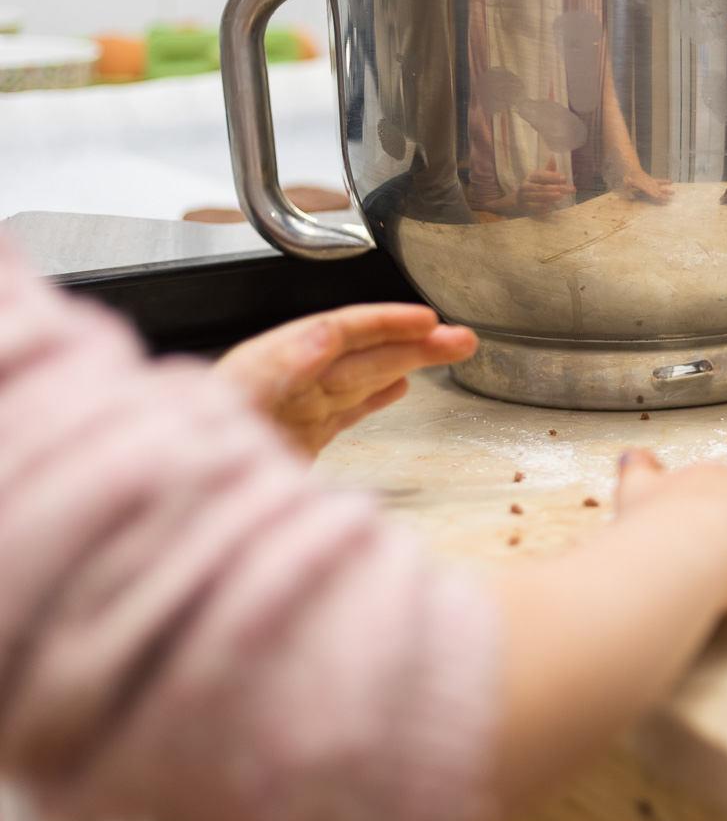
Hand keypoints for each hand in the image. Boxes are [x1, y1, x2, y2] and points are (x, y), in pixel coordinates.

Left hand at [214, 304, 476, 454]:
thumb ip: (282, 367)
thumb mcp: (236, 402)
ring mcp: (295, 412)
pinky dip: (375, 396)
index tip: (426, 320)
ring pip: (361, 379)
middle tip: (463, 338)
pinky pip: (346, 410)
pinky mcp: (299, 441)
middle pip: (359, 355)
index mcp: (272, 368)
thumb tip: (327, 335)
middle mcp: (287, 385)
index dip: (385, 323)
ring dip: (405, 364)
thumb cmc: (193, 452)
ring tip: (447, 352)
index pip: (339, 333)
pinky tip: (399, 389)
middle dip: (412, 343)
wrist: (170, 501)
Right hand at [516, 156, 575, 213]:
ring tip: (560, 196)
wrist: (519, 199)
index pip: (541, 175)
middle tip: (570, 189)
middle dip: (557, 188)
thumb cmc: (535, 186)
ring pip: (537, 195)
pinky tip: (548, 206)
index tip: (564, 179)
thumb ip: (549, 170)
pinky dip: (539, 206)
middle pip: (542, 186)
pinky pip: (532, 206)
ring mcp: (525, 196)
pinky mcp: (525, 206)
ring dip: (549, 196)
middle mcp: (527, 185)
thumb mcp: (541, 177)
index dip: (552, 177)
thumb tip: (553, 156)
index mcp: (532, 176)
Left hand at [616, 164, 672, 203]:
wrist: (632, 170)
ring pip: (660, 187)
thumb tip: (628, 189)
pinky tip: (671, 182)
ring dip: (667, 190)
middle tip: (668, 200)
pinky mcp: (652, 180)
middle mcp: (649, 185)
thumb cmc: (629, 178)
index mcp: (643, 186)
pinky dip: (666, 181)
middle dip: (663, 196)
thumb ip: (628, 187)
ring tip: (674, 192)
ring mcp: (652, 182)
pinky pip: (660, 181)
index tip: (659, 197)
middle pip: (657, 191)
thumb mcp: (627, 183)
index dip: (654, 195)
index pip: (650, 192)